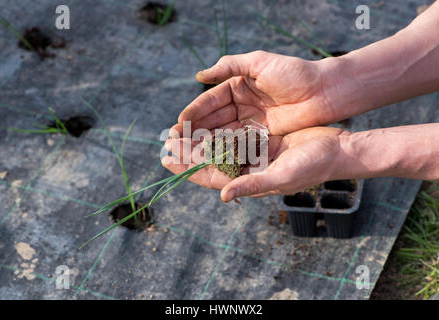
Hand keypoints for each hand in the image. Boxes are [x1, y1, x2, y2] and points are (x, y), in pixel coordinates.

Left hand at [162, 127, 347, 201]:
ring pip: (219, 147)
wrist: (336, 150)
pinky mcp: (262, 140)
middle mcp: (248, 169)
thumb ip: (253, 185)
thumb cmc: (313, 167)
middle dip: (188, 152)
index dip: (188, 168)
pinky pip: (234, 135)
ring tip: (179, 130)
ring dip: (200, 140)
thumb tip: (224, 196)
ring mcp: (255, 154)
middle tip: (165, 141)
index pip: (211, 176)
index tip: (166, 158)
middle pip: (211, 161)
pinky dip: (219, 130)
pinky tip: (206, 122)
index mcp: (249, 180)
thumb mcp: (282, 177)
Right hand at [171, 50, 341, 136]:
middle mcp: (242, 104)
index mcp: (238, 85)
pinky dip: (224, 150)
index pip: (211, 101)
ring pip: (223, 133)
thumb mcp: (259, 62)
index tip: (179, 123)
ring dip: (205, 143)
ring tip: (186, 152)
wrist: (324, 91)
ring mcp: (252, 121)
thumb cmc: (293, 73)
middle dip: (194, 131)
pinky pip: (239, 143)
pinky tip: (210, 157)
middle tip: (174, 141)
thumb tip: (199, 75)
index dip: (194, 113)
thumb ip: (228, 66)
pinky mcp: (262, 135)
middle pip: (213, 120)